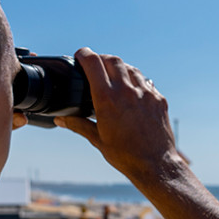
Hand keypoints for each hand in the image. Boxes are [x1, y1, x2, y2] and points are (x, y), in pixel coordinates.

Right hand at [53, 48, 183, 182]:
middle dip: (101, 58)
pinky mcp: (158, 99)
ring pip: (131, 68)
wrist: (156, 164)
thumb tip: (60, 120)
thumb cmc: (126, 155)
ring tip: (114, 77)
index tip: (80, 55)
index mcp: (108, 99)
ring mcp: (145, 93)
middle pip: (113, 60)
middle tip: (95, 65)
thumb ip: (78, 125)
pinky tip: (132, 91)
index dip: (84, 54)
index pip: (94, 63)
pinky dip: (136, 81)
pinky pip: (146, 82)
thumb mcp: (97, 140)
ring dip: (120, 68)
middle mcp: (127, 91)